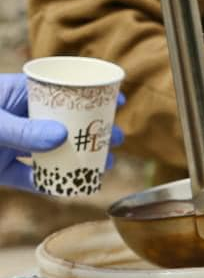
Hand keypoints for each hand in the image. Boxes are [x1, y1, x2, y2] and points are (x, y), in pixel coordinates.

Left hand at [0, 73, 121, 189]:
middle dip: (91, 131)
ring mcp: (9, 145)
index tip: (118, 102)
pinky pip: (31, 179)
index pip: (58, 90)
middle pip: (61, 122)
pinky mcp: (1, 170)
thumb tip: (63, 137)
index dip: (90, 94)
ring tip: (103, 165)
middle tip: (116, 138)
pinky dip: (50, 185)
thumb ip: (23, 130)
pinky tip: (71, 187)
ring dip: (78, 160)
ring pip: (50, 152)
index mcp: (15, 95)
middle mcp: (16, 119)